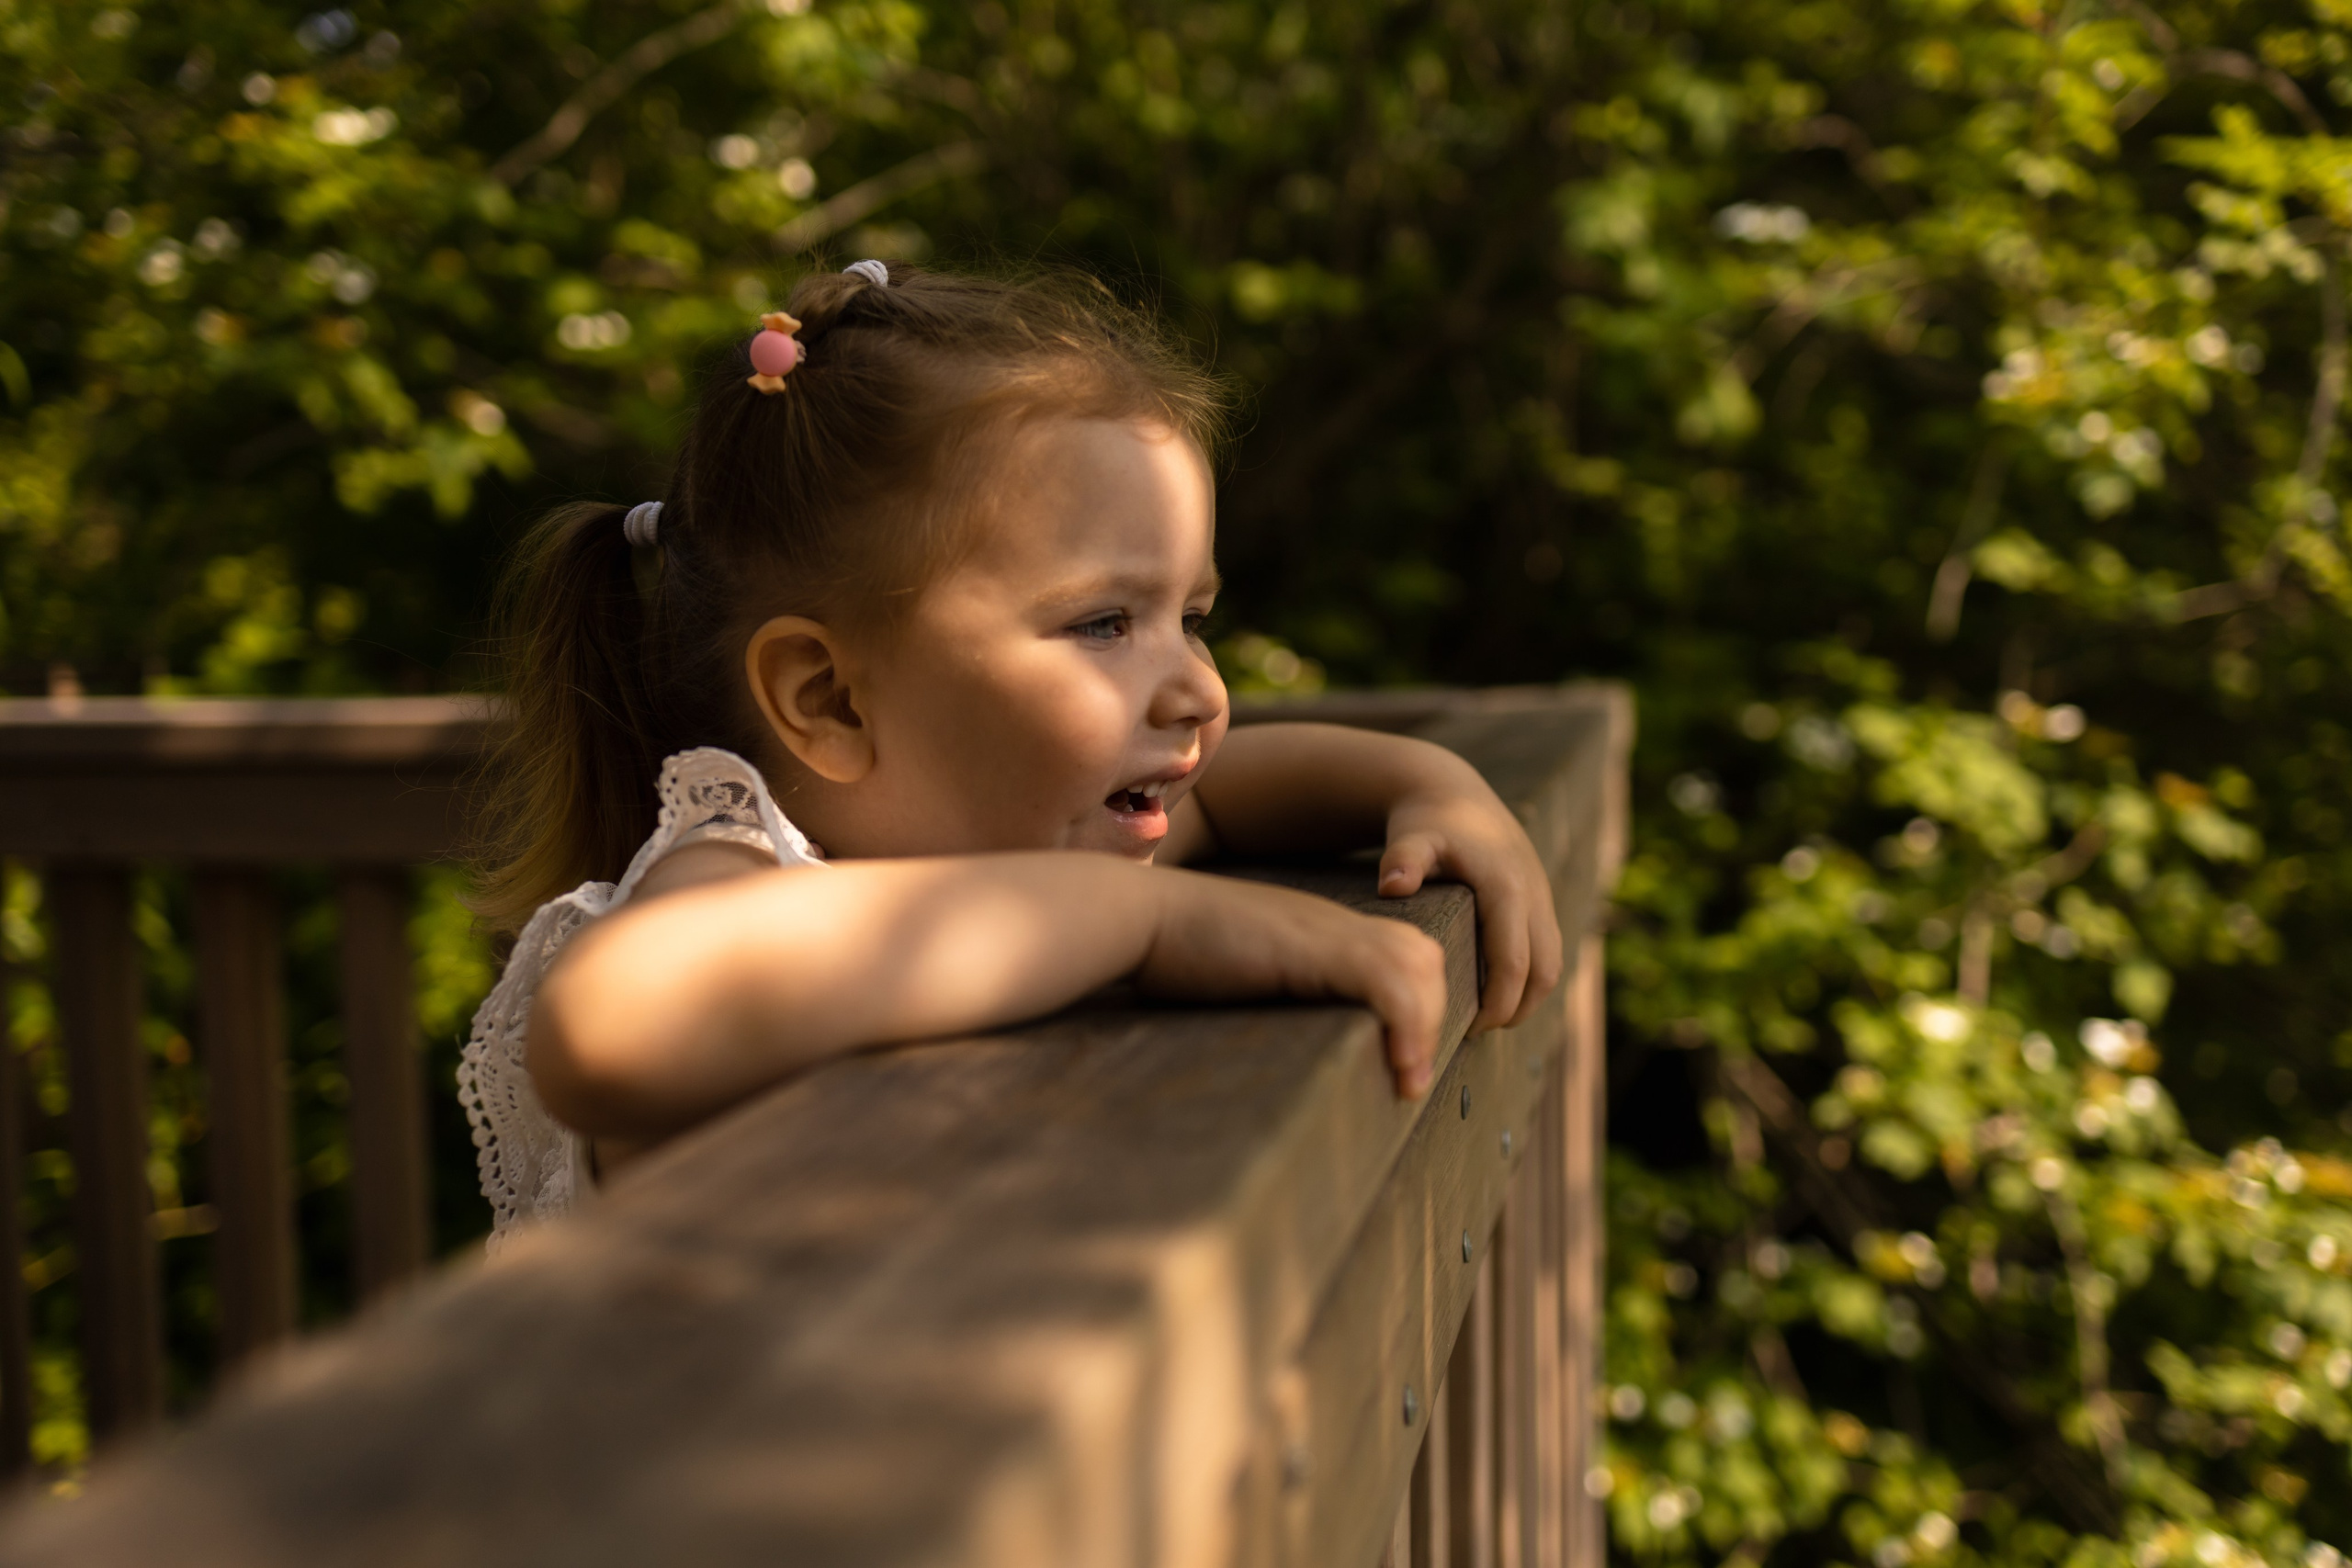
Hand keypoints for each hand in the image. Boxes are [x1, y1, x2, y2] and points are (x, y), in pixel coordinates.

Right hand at [1139, 870, 1448, 1096]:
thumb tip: (1269, 1066)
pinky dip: (1407, 1024)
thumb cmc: (1169, 955)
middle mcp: (1332, 925)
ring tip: (1407, 1081)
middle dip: (1432, 1019)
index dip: (1416, 1005)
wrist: (1137, 915)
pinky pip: (1389, 984)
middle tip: (1408, 1079)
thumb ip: (1270, 997)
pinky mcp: (1314, 949)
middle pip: (1424, 959)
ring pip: (1418, 968)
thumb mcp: (1237, 978)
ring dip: (1424, 1028)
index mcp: (1319, 931)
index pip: (1402, 955)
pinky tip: (1400, 1067)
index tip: (1404, 1063)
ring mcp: (1326, 932)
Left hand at [1377, 773, 1562, 1031]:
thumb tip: (1393, 887)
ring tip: (1487, 1018)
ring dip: (1527, 998)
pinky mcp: (1538, 900)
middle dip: (1516, 1010)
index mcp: (1506, 888)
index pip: (1513, 964)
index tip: (1468, 1030)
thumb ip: (1401, 862)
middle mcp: (1533, 894)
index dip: (1497, 1005)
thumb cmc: (1425, 822)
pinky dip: (1529, 978)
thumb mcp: (1410, 839)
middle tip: (1476, 1032)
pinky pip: (1547, 950)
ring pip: (1552, 965)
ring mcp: (1541, 897)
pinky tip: (1495, 991)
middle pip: (1543, 973)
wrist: (1451, 792)